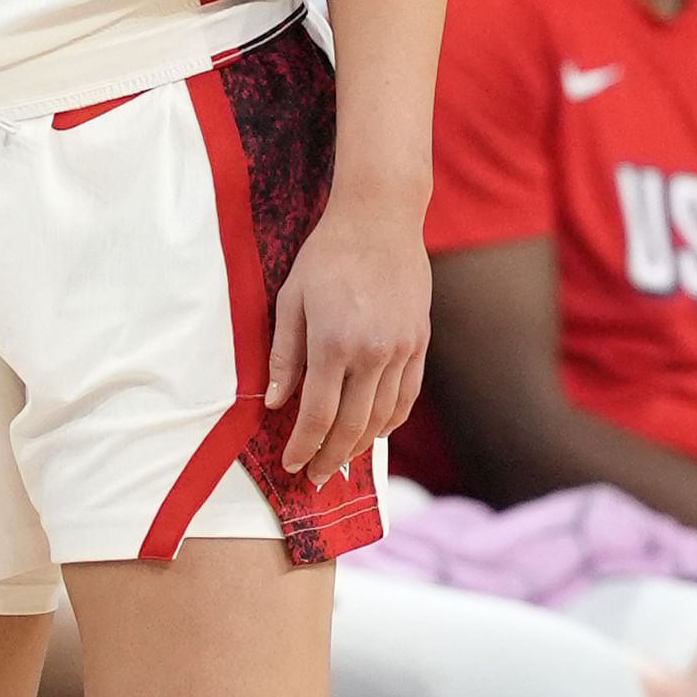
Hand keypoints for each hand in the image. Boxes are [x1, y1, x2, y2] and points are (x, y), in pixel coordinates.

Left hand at [268, 195, 428, 487]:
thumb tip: (276, 403)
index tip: (292, 465)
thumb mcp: (291, 299)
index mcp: (334, 343)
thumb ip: (285, 355)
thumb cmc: (327, 255)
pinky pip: (407, 397)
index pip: (318, 414)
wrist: (380, 220)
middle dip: (331, 457)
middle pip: (353, 426)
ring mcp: (402, 350)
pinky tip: (375, 432)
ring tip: (341, 460)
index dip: (304, 446)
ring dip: (362, 446)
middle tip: (315, 477)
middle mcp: (373, 353)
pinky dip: (391, 422)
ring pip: (384, 418)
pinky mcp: (420, 344)